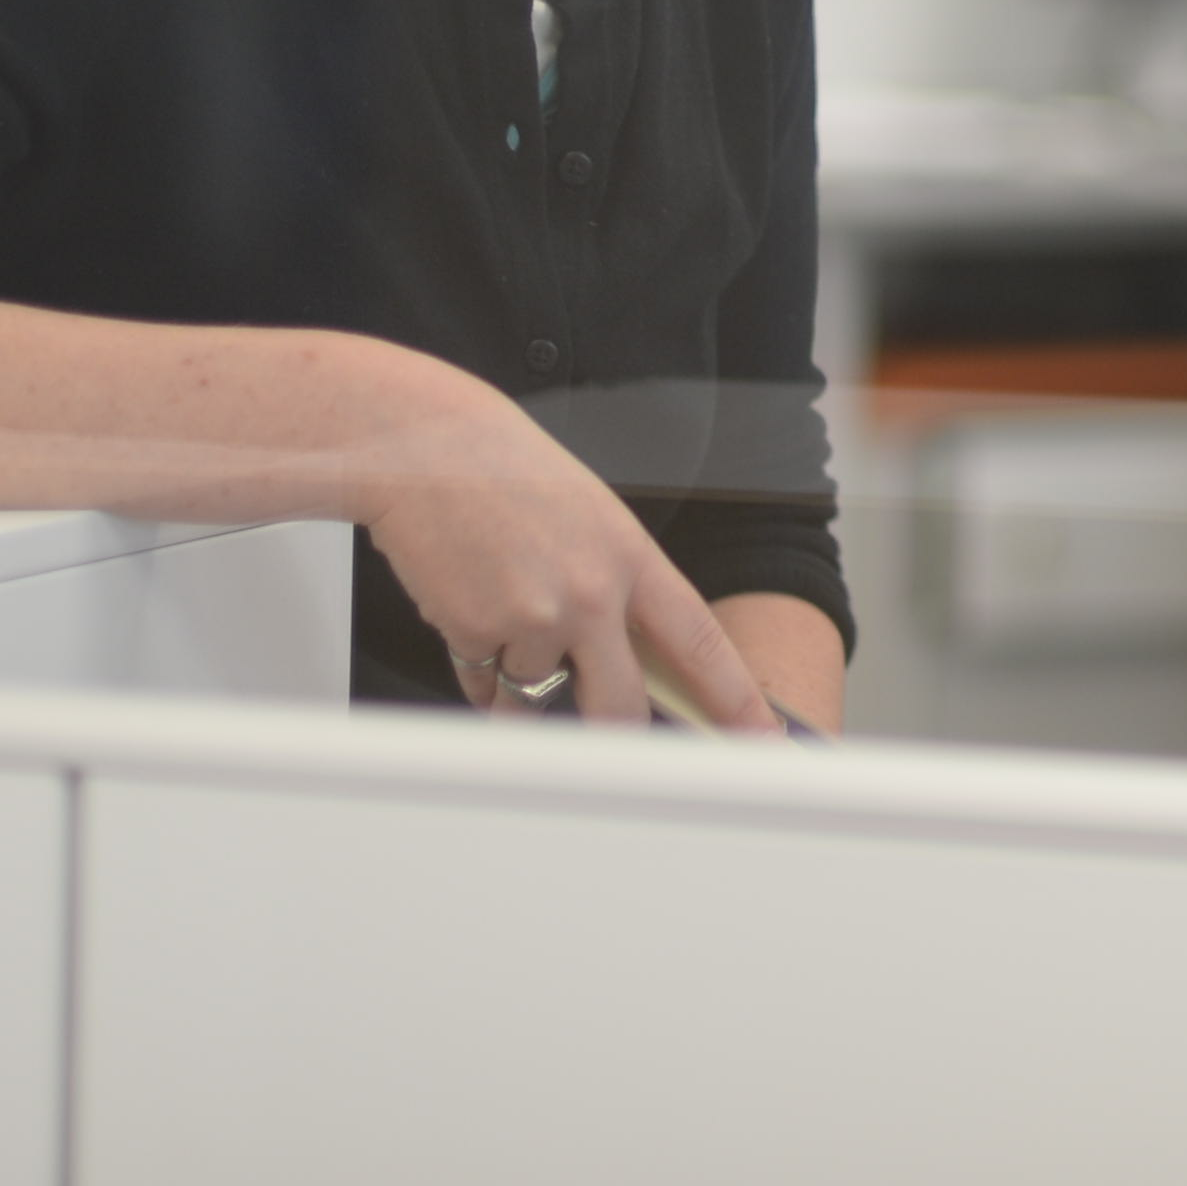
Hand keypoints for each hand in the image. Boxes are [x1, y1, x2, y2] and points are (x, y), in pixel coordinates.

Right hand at [343, 362, 784, 732]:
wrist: (426, 446)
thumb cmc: (505, 475)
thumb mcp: (589, 520)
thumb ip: (614, 589)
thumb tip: (620, 665)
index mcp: (631, 557)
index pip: (699, 643)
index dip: (734, 699)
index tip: (760, 739)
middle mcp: (591, 593)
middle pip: (620, 707)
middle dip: (611, 732)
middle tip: (601, 733)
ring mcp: (535, 616)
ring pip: (535, 695)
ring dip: (519, 679)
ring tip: (500, 605)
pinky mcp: (477, 632)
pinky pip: (483, 684)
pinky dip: (476, 666)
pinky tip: (466, 606)